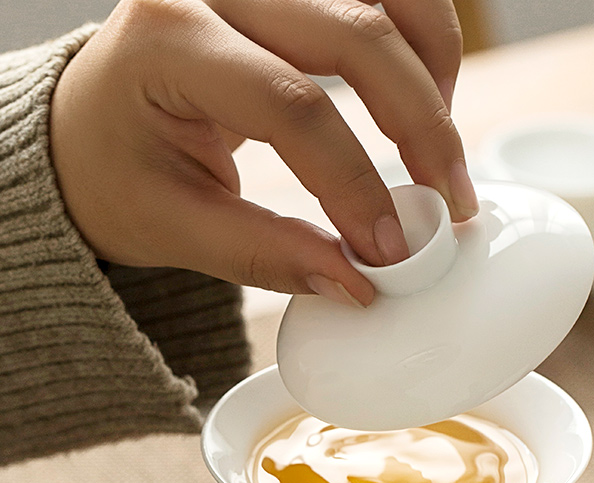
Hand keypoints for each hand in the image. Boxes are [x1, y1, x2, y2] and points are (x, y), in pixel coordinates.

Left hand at [50, 0, 478, 306]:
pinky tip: (427, 100)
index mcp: (168, 40)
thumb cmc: (116, 173)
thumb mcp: (173, 225)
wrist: (91, 125)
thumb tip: (357, 284)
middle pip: (357, 32)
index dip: (355, 182)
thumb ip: (264, 255)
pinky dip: (422, 40)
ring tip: (443, 155)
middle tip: (449, 206)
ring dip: (435, 71)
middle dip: (422, 127)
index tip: (391, 252)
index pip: (291, 107)